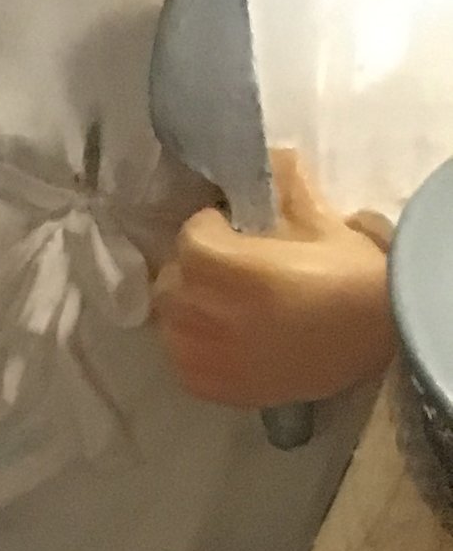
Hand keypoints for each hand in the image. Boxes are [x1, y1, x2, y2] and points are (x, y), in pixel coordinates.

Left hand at [152, 148, 394, 411]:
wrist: (382, 337)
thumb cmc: (356, 275)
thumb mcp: (322, 219)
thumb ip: (284, 186)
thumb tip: (265, 160)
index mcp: (238, 271)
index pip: (189, 238)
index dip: (209, 225)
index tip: (231, 225)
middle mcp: (214, 318)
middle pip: (170, 282)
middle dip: (190, 266)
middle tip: (223, 264)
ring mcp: (209, 359)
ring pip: (168, 324)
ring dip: (187, 306)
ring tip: (222, 302)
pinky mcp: (215, 390)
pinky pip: (179, 362)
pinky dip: (191, 346)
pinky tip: (223, 336)